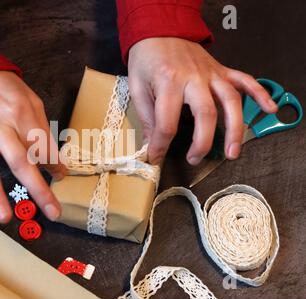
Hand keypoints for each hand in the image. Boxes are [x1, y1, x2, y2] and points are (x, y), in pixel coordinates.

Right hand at [0, 71, 64, 222]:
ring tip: (5, 217)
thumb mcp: (33, 102)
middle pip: (20, 161)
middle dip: (38, 188)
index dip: (55, 164)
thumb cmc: (7, 90)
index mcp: (21, 115)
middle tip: (52, 211)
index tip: (61, 175)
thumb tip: (55, 164)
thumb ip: (43, 132)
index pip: (42, 147)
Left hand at [128, 37, 276, 164]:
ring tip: (233, 152)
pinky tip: (270, 108)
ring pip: (231, 102)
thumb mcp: (137, 86)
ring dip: (235, 129)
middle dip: (202, 143)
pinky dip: (260, 94)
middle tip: (195, 160)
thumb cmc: (147, 59)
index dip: (161, 145)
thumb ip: (146, 116)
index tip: (156, 158)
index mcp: (168, 83)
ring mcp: (211, 74)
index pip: (167, 123)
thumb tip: (150, 144)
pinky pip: (245, 81)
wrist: (160, 29)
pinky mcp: (221, 70)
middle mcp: (194, 78)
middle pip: (205, 114)